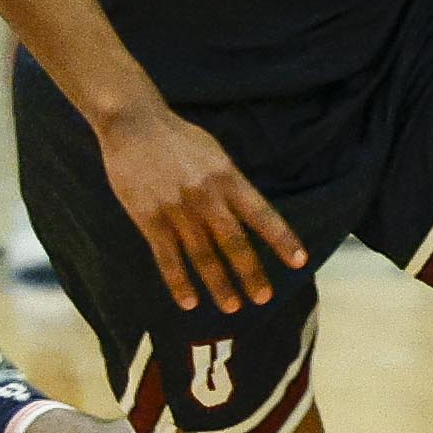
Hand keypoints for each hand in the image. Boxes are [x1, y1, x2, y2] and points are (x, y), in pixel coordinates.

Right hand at [95, 98, 307, 314]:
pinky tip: (188, 302)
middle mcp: (206, 196)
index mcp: (227, 177)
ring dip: (219, 285)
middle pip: (233, 242)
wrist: (133, 125)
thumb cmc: (177, 137)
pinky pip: (167, 258)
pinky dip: (178, 282)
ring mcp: (177, 209)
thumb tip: (247, 212)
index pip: (261, 213)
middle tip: (262, 298)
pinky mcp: (149, 218)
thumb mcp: (214, 152)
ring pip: (203, 255)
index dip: (281, 238)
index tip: (299, 261)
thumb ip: (229, 182)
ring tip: (232, 307)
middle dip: (250, 273)